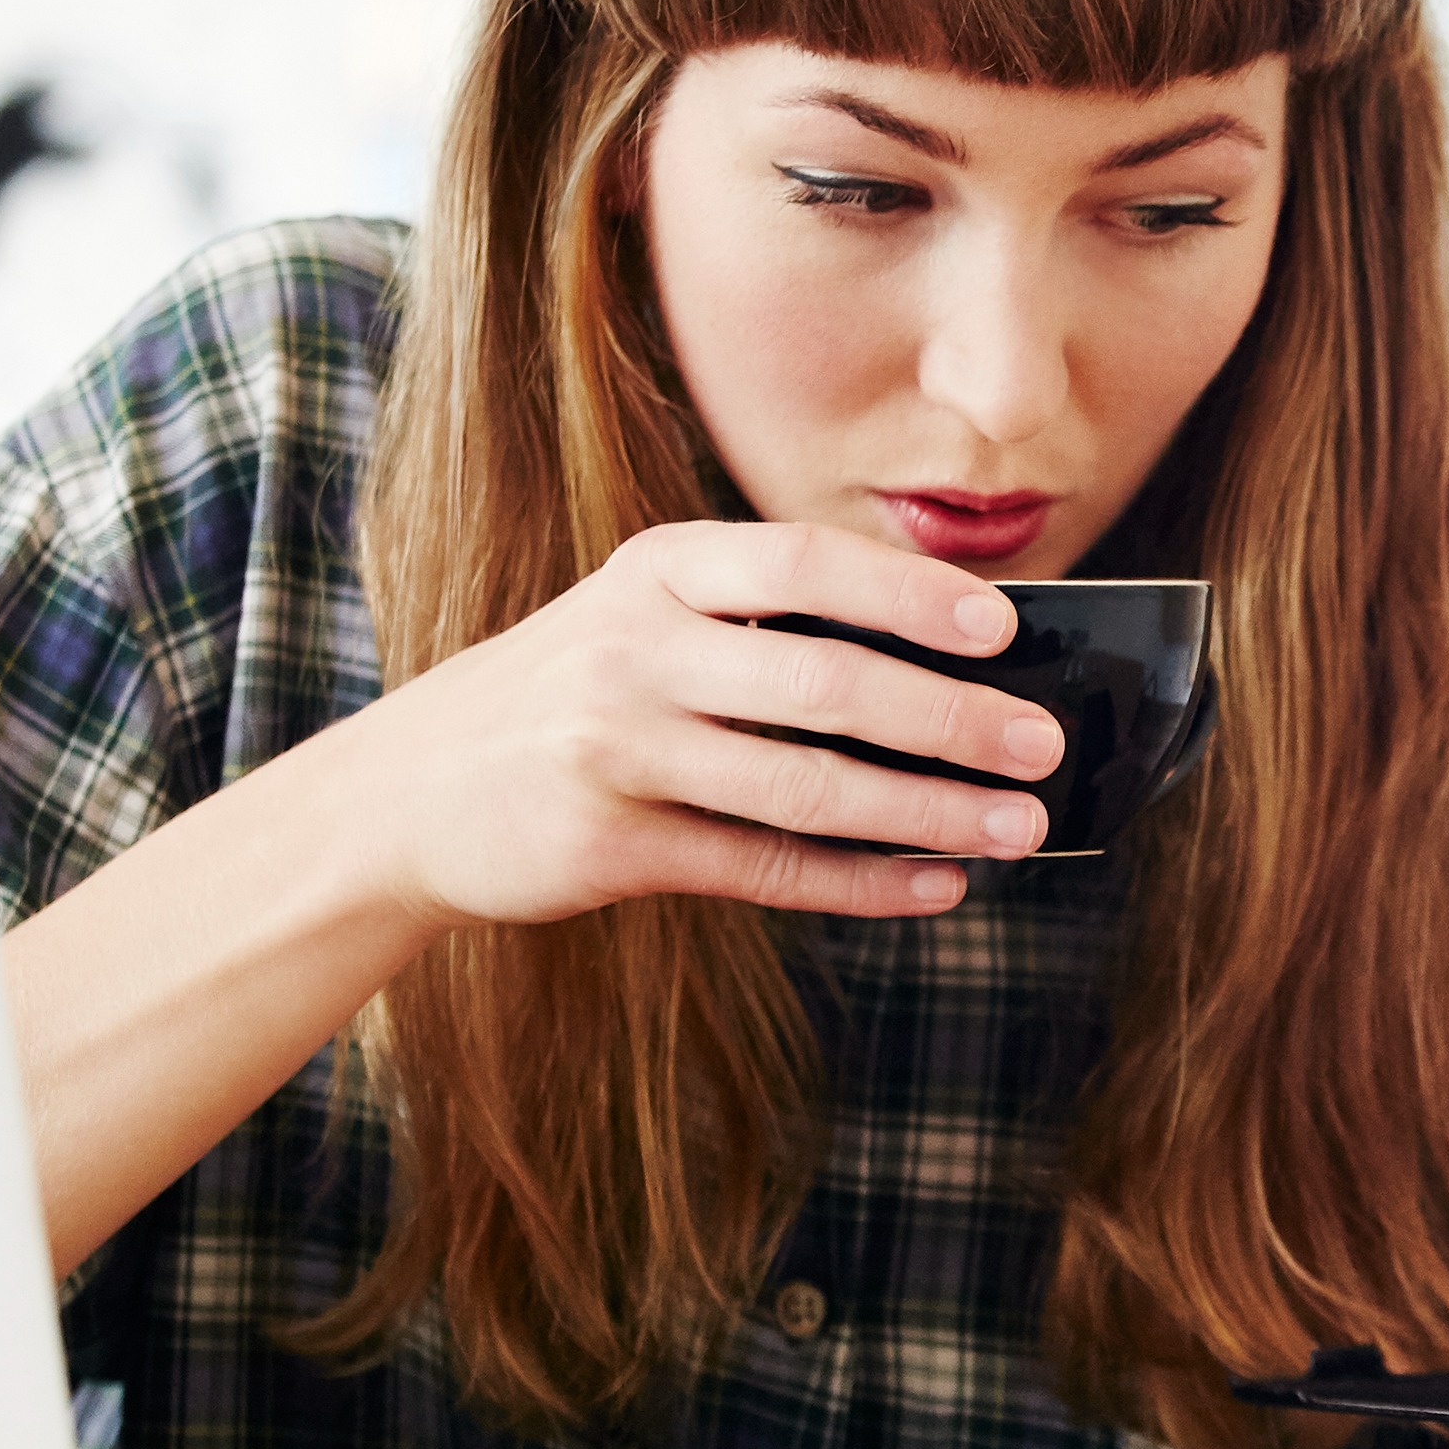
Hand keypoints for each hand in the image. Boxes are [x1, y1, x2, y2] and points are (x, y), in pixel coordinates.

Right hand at [317, 519, 1067, 928]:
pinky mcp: (611, 846)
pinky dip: (862, 883)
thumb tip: (945, 662)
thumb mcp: (641, 618)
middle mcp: (634, 649)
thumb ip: (764, 625)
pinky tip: (933, 886)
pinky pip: (764, 869)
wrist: (407, 790)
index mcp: (658, 570)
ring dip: (929, 812)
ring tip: (1015, 826)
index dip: (910, 592)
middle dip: (951, 718)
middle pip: (825, 682)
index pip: (805, 562)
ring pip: (806, 788)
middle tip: (1042, 745)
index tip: (1003, 627)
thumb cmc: (567, 695)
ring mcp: (618, 750)